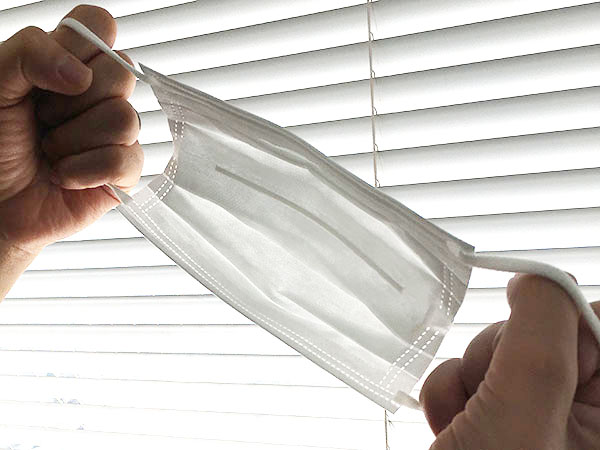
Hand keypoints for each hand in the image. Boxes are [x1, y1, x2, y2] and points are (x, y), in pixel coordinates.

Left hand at [0, 5, 142, 254]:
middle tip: (43, 120)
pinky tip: (65, 176)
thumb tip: (81, 75)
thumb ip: (29, 53)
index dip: (81, 45)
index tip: (50, 75)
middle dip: (71, 103)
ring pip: (126, 118)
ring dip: (73, 141)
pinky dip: (84, 171)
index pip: (99, 25)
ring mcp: (115, 133)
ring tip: (51, 152)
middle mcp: (98, 95)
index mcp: (69, 64)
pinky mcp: (124, 172)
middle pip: (122, 72)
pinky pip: (125, 159)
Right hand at [420, 273, 599, 449]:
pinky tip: (450, 423)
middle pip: (537, 334)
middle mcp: (572, 412)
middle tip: (493, 396)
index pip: (594, 322)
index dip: (554, 324)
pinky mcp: (489, 417)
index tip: (524, 343)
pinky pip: (465, 374)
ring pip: (494, 352)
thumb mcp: (524, 410)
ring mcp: (528, 415)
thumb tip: (538, 280)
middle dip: (498, 356)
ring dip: (467, 378)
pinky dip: (447, 393)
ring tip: (465, 419)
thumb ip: (541, 334)